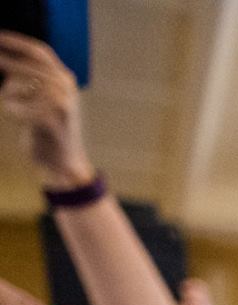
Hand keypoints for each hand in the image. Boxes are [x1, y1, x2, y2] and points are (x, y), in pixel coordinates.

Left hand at [0, 34, 90, 187]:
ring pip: (16, 86)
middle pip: (25, 66)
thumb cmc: (47, 130)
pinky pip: (15, 108)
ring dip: (7, 96)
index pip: (39, 52)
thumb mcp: (44, 99)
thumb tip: (5, 59)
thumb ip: (34, 80)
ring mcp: (61, 104)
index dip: (15, 42)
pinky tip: (16, 117)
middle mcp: (66, 88)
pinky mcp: (52, 122)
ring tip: (12, 107)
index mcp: (65, 80)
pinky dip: (10, 112)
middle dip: (5, 63)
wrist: (64, 163)